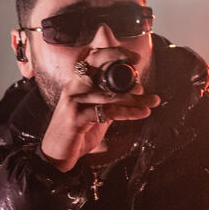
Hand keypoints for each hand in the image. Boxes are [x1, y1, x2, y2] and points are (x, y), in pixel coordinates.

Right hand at [39, 51, 160, 171]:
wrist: (54, 156)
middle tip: (140, 66)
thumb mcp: (94, 113)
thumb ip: (110, 101)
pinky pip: (108, 111)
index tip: (134, 57)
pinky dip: (129, 112)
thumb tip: (135, 90)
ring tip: (153, 100)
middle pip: (97, 65)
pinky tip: (142, 113)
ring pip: (109, 93)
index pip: (92, 58)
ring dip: (135, 97)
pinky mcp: (76, 118)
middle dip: (120, 61)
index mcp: (76, 83)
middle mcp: (73, 88)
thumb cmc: (74, 134)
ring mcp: (74, 102)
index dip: (113, 53)